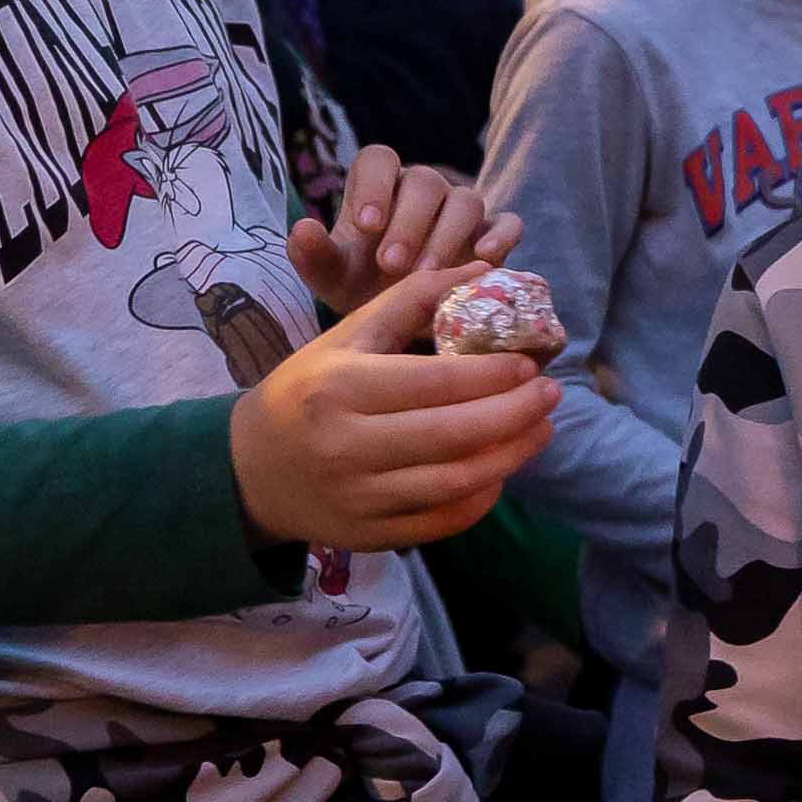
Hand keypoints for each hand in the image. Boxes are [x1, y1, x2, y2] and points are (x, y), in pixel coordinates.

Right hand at [228, 256, 558, 552]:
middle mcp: (346, 444)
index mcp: (339, 386)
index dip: (493, 375)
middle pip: (452, 434)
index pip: (435, 382)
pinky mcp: (370, 534)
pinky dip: (481, 497)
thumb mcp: (346, 336)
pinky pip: (441, 521)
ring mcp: (358, 496)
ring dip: (510, 456)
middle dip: (514, 414)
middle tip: (551, 394)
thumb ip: (411, 298)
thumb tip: (483, 267)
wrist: (250, 469)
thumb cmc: (308, 390)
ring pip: (454, 482)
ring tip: (541, 428)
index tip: (529, 365)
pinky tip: (502, 469)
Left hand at [285, 148, 514, 317]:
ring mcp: (461, 210)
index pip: (379, 159)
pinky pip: (507, 222)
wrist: (402, 318)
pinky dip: (502, 236)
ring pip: (466, 200)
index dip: (375, 185)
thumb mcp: (331, 277)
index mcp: (379, 186)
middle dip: (409, 223)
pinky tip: (486, 260)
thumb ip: (314, 254)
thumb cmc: (361, 287)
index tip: (366, 225)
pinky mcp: (494, 235)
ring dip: (448, 235)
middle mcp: (422, 190)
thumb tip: (302, 228)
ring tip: (429, 274)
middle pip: (425, 181)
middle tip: (392, 265)